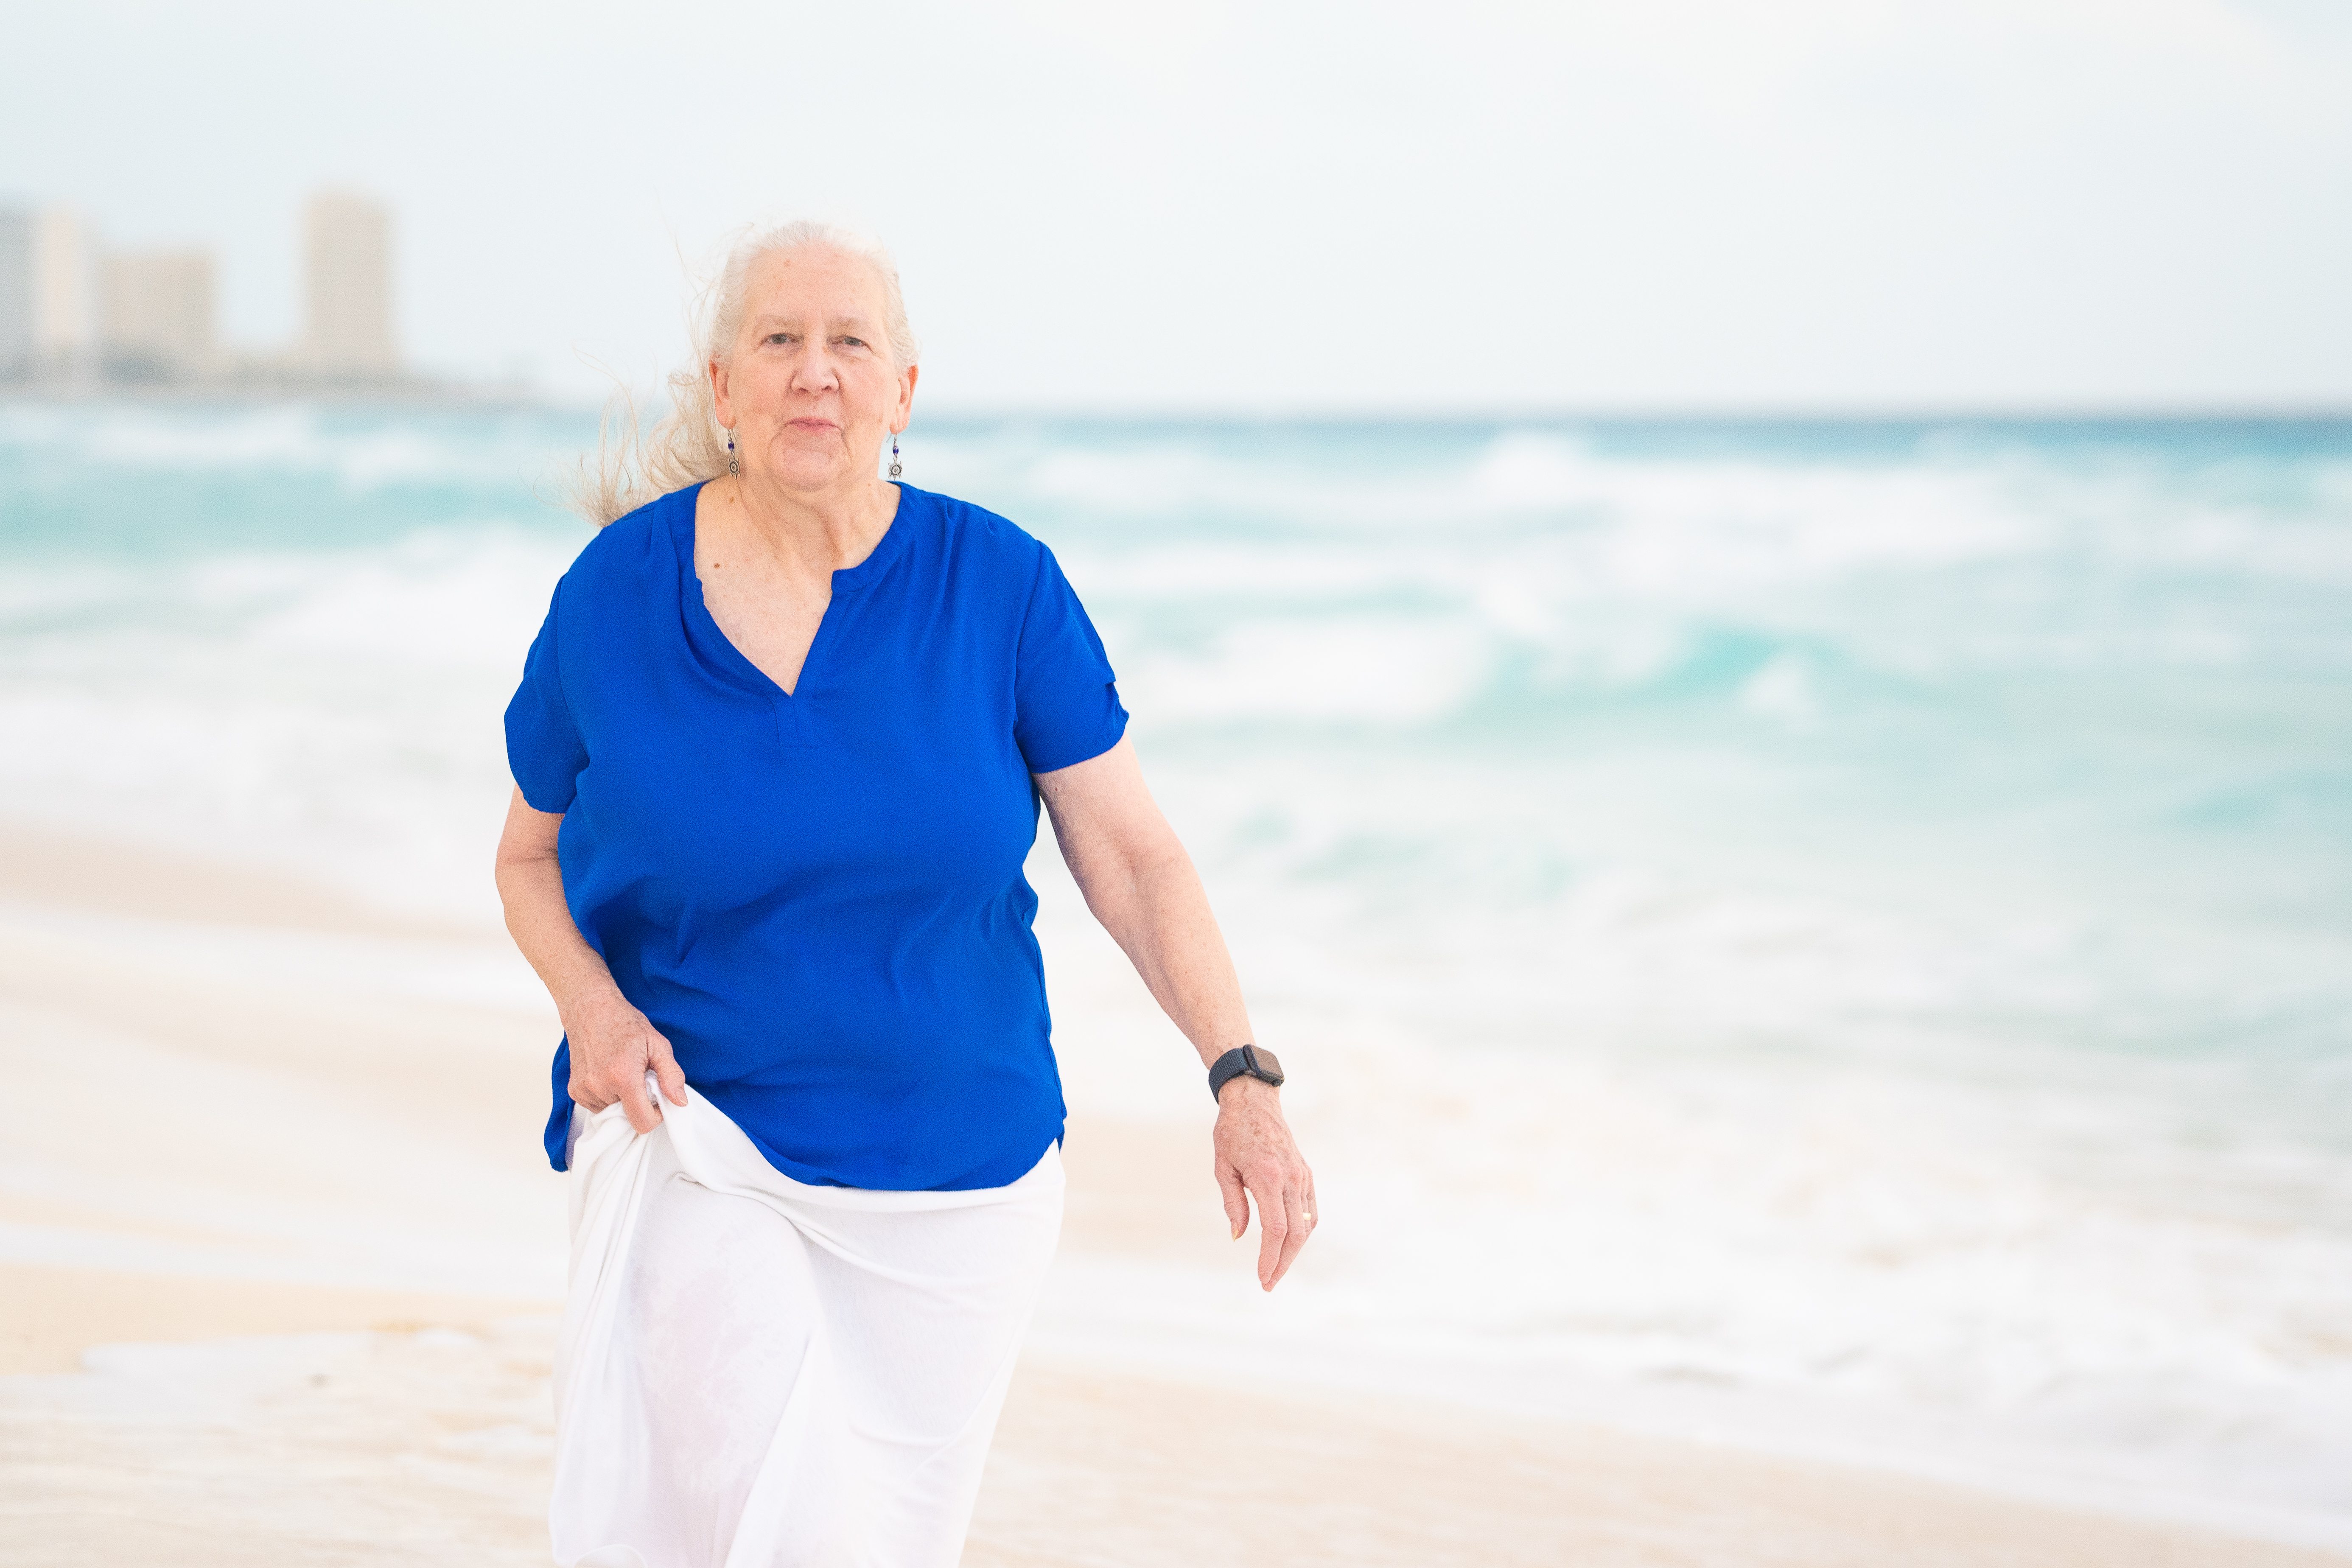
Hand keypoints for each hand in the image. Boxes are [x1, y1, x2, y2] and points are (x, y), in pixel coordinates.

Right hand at [562, 986, 686, 1133]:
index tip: (657, 1099)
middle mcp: (599, 1087)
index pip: (642, 1123)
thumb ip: (672, 1076)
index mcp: (623, 1076)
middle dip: (638, 1104)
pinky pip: (598, 1106)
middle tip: (639, 1078)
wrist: (591, 1010)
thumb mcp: (658, 1045)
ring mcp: (584, 1090)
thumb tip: (680, 1102)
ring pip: (613, 1114)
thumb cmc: (626, 1024)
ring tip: (622, 1073)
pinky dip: (607, 1097)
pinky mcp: (574, 1091)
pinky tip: (608, 1075)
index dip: (655, 1115)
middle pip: (628, 1118)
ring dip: (621, 1100)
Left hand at [1213, 1076, 1316, 1290]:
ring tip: (1277, 1268)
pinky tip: (1291, 1244)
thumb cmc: (1232, 1132)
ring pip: (1306, 1225)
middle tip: (1268, 1282)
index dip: (1270, 1258)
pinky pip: (1310, 1211)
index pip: (1275, 1230)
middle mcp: (1291, 1179)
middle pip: (1295, 1234)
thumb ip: (1233, 1203)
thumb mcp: (1223, 1168)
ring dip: (1293, 1251)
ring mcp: (1302, 1177)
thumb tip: (1239, 1236)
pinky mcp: (1306, 1174)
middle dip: (1283, 1263)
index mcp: (1268, 1177)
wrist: (1254, 1102)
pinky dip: (1303, 1232)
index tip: (1262, 1278)